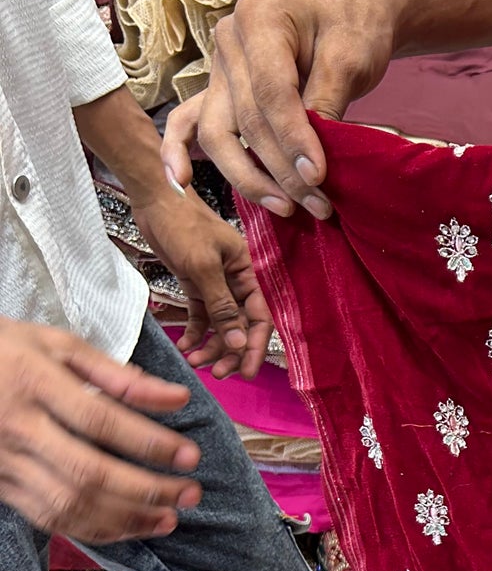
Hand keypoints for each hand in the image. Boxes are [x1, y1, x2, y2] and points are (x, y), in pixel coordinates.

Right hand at [0, 318, 201, 541]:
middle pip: (89, 472)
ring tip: (169, 518)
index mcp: (33, 383)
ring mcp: (5, 463)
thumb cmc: (4, 351)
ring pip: (70, 505)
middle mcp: (17, 428)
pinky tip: (130, 526)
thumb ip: (116, 374)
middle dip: (147, 489)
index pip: (101, 421)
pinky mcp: (0, 487)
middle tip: (191, 493)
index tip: (189, 456)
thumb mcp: (55, 344)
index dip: (149, 443)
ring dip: (127, 518)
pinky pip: (50, 518)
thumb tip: (176, 397)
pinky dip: (95, 529)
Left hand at [129, 177, 271, 381]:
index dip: (255, 346)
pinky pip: (199, 315)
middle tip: (217, 372)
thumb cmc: (182, 224)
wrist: (153, 197)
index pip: (259, 317)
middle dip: (230, 351)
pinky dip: (193, 331)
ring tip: (195, 362)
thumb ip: (222, 307)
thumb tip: (241, 342)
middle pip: (240, 325)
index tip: (247, 372)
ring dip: (210, 345)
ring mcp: (213, 282)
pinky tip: (185, 345)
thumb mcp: (203, 267)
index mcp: (245, 272)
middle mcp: (234, 280)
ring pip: (218, 324)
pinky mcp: (193, 282)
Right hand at [163, 0, 395, 217]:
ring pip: (217, 133)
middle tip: (319, 204)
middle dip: (281, 169)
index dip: (293, 138)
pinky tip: (180, 183)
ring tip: (288, 207)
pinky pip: (189, 122)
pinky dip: (179, 151)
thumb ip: (326, 103)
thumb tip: (308, 162)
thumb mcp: (350, 59)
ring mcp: (219, 68)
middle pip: (244, 119)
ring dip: (250, 178)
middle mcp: (228, 41)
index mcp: (259, 17)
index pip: (271, 91)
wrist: (347, 17)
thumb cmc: (352, 31)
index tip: (318, 175)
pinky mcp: (219, 91)